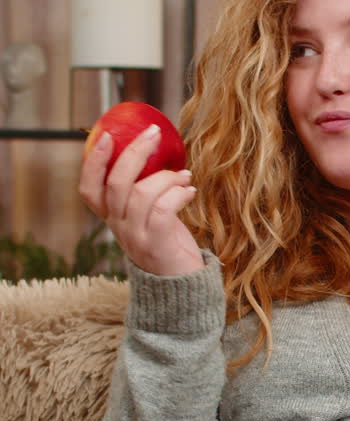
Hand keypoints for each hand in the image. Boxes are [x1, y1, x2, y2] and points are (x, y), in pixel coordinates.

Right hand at [78, 124, 203, 275]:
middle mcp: (118, 228)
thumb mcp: (147, 215)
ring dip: (167, 176)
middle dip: (136, 151)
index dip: (94, 161)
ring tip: (185, 176)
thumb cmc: (168, 242)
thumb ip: (143, 191)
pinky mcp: (156, 245)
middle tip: (155, 134)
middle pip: (117, 182)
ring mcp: (135, 238)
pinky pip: (163, 209)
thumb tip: (154, 149)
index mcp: (111, 218)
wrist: (181, 286)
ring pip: (142, 193)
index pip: (88, 188)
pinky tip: (190, 191)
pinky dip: (179, 194)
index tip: (107, 135)